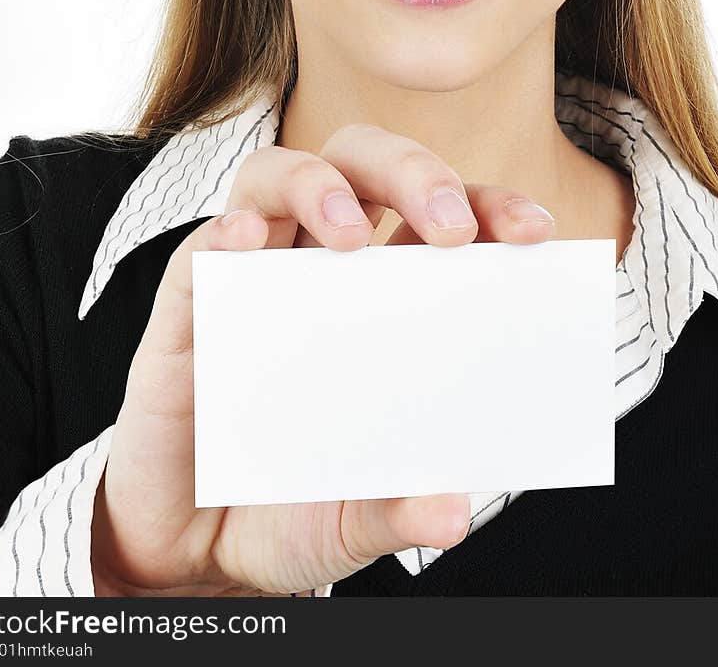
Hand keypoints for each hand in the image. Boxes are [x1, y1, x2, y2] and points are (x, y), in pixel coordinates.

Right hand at [91, 124, 556, 595]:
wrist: (194, 553)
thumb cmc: (287, 502)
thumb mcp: (354, 518)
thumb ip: (398, 510)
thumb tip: (451, 513)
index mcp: (378, 291)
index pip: (436, 217)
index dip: (487, 205)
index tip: (534, 233)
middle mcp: (314, 265)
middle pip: (362, 165)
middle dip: (413, 173)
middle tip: (450, 227)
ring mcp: (247, 278)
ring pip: (276, 176)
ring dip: (319, 186)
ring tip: (350, 234)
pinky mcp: (184, 312)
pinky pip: (196, 250)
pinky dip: (220, 233)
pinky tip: (244, 239)